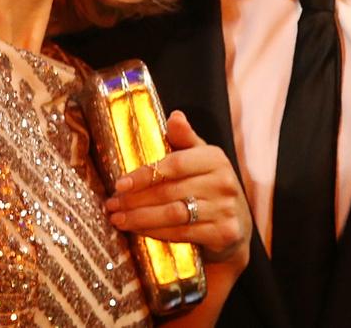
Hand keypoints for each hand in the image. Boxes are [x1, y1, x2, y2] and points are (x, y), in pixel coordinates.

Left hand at [105, 110, 251, 273]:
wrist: (238, 224)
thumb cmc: (210, 184)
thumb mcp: (200, 157)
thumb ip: (185, 138)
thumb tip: (175, 115)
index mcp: (215, 158)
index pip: (175, 164)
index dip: (145, 174)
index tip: (120, 184)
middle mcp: (223, 182)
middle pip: (170, 192)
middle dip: (135, 200)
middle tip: (112, 204)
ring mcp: (225, 209)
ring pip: (173, 215)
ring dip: (141, 218)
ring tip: (118, 219)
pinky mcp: (224, 234)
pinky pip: (182, 234)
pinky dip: (156, 233)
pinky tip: (139, 231)